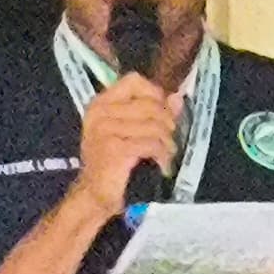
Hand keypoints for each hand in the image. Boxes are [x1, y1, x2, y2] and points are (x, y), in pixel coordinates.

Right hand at [68, 71, 174, 216]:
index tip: (162, 113)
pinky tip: (161, 164)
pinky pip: (153, 144)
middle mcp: (100, 112)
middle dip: (167, 124)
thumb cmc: (116, 162)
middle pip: (152, 104)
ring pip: (156, 125)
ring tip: (164, 154)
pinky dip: (163, 155)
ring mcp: (105, 129)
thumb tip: (178, 96)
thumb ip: (156, 112)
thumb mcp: (134, 132)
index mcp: (102, 103)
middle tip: (166, 141)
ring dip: (167, 143)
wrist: (96, 193)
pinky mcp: (114, 148)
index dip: (155, 94)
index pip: (134, 81)